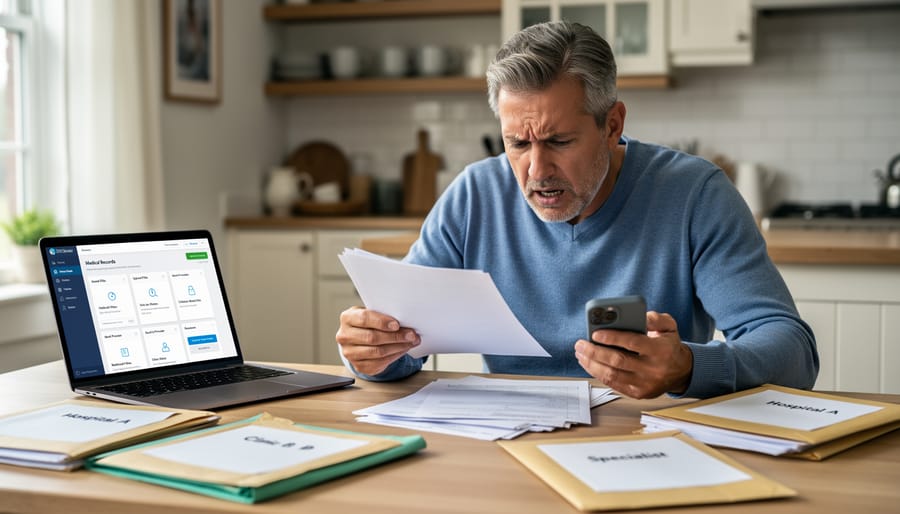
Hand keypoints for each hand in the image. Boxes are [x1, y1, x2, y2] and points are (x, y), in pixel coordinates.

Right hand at [335, 306, 420, 375]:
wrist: (359, 338)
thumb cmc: (368, 323)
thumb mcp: (371, 313)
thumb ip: (383, 315)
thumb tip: (404, 321)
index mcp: (347, 318)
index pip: (364, 319)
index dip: (382, 322)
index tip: (397, 324)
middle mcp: (344, 336)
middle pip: (372, 337)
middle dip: (395, 336)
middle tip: (411, 334)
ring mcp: (350, 353)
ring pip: (377, 352)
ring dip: (398, 347)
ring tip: (410, 342)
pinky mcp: (359, 366)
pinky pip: (380, 363)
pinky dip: (395, 356)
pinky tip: (403, 350)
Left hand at [574, 311, 692, 398]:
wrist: (681, 371)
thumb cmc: (669, 345)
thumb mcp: (669, 326)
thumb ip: (656, 318)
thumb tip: (640, 316)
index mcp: (660, 350)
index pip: (632, 343)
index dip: (612, 338)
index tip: (594, 333)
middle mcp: (653, 369)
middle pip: (617, 361)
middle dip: (594, 352)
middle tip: (580, 344)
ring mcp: (645, 384)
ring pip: (612, 375)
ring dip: (592, 364)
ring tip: (581, 353)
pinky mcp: (638, 393)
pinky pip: (613, 384)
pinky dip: (598, 374)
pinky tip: (589, 364)